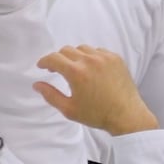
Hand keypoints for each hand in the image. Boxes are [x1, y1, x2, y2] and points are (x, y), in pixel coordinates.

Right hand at [33, 45, 158, 135]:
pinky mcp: (115, 58)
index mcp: (76, 73)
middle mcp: (90, 60)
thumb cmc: (96, 114)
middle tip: (57, 69)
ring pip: (82, 48)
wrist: (126, 115)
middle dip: (58, 59)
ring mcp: (104, 57)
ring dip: (74, 56)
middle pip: (66, 50)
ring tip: (76, 69)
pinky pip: (97, 51)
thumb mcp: (69, 109)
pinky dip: (90, 57)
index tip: (42, 66)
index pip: (54, 58)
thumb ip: (50, 95)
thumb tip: (36, 84)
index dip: (44, 61)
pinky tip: (91, 69)